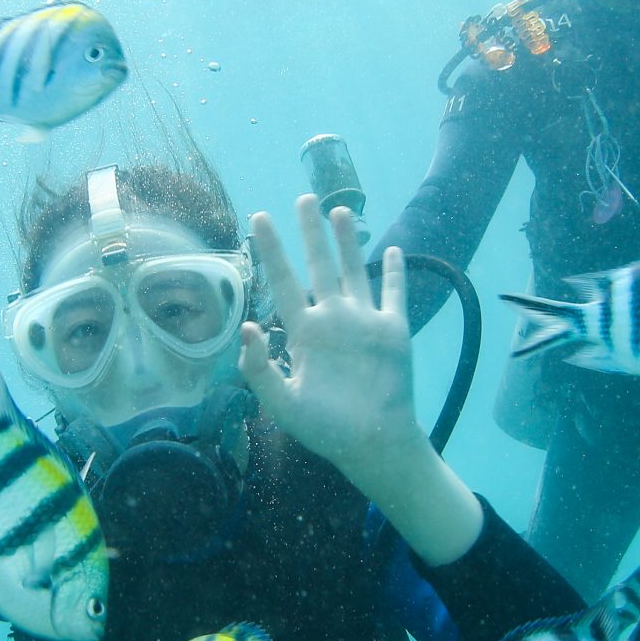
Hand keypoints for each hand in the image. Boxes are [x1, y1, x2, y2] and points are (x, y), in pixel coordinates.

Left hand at [237, 194, 420, 481]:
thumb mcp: (283, 403)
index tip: (258, 218)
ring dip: (347, 241)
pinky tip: (391, 249)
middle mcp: (332, 320)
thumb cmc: (325, 429)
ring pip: (354, 270)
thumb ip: (260, 368)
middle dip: (309, 233)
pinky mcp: (393, 331)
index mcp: (304, 333)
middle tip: (303, 197)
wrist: (372, 443)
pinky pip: (393, 294)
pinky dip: (393, 271)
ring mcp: (363, 323)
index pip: (283, 281)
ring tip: (339, 210)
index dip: (271, 250)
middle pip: (318, 265)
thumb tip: (246, 328)